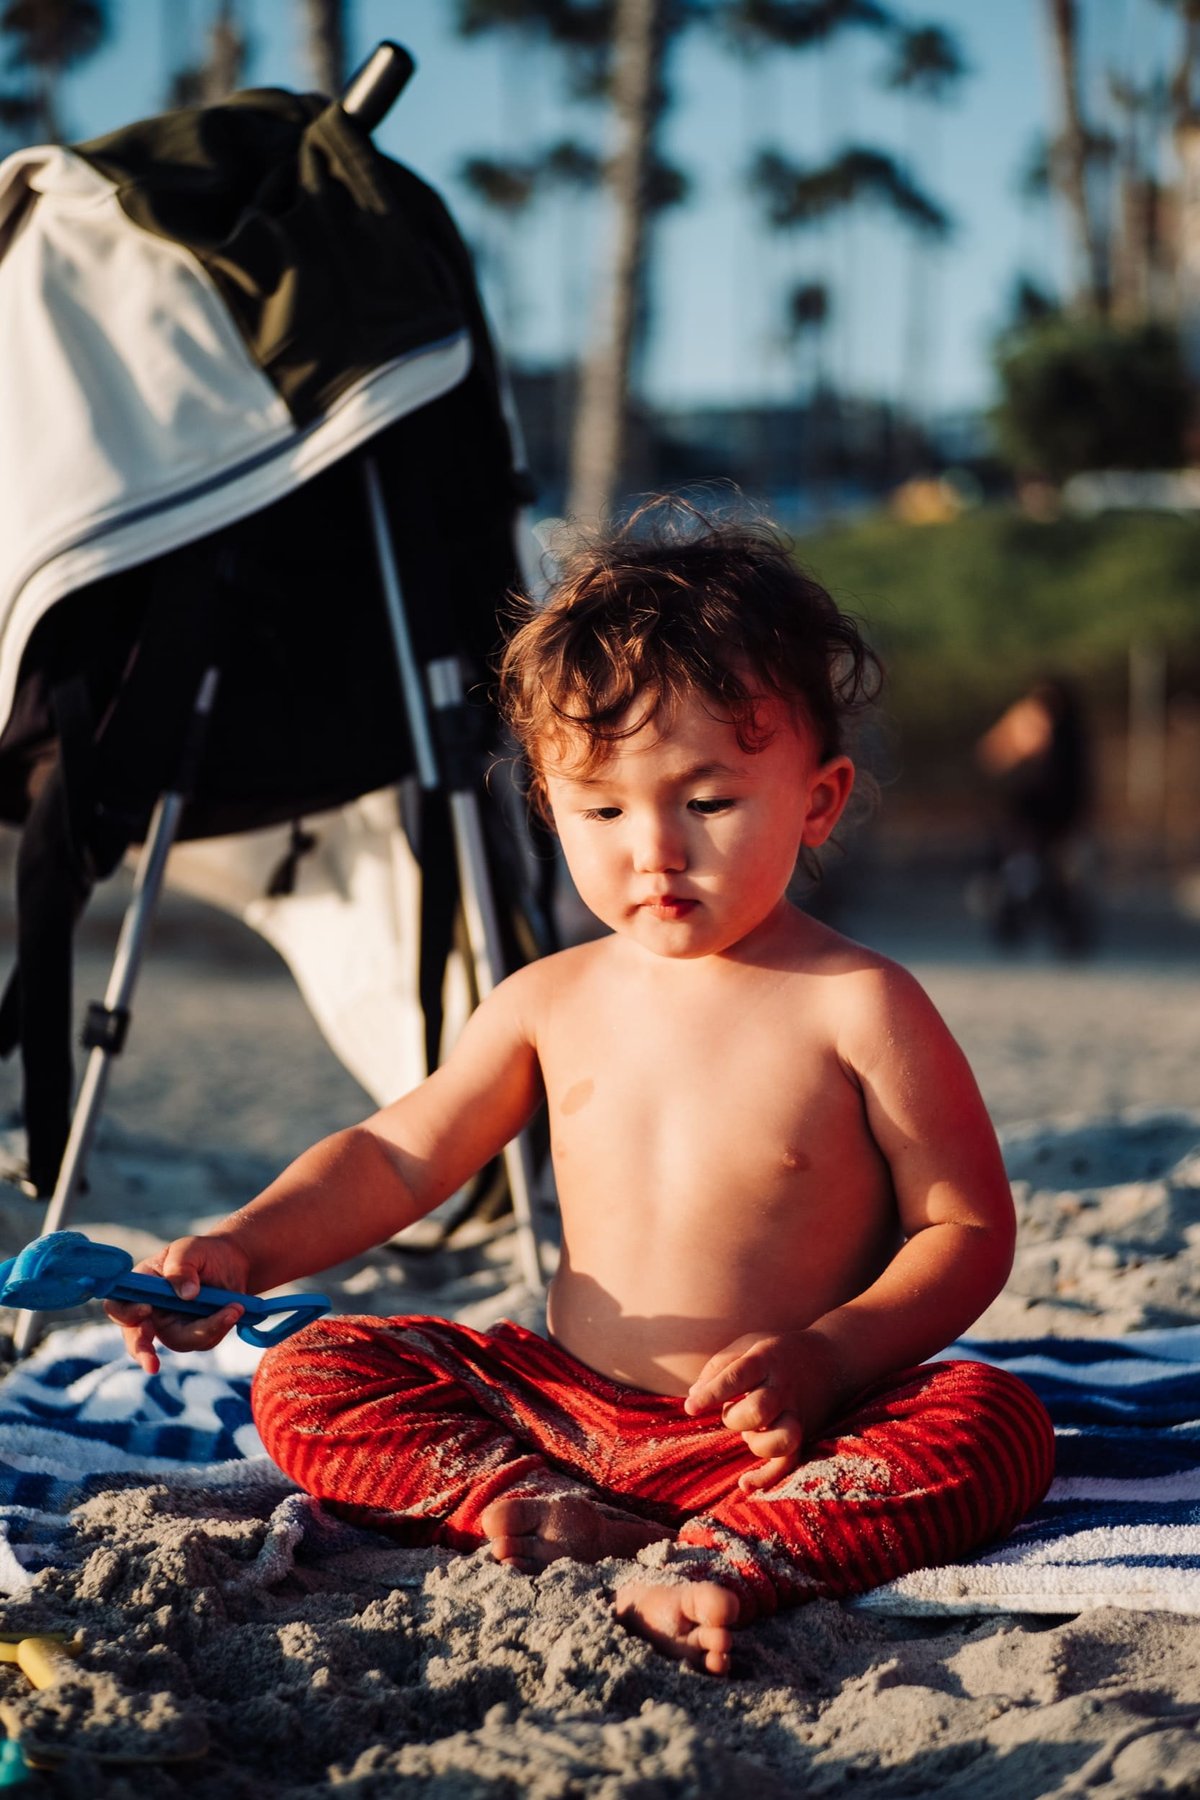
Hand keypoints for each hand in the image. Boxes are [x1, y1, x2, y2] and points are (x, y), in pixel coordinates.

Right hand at [103, 1235, 249, 1374]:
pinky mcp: (193, 1335)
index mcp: (140, 1286)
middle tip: (152, 1366)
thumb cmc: (202, 1253)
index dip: (126, 1313)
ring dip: (206, 1328)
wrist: (231, 1262)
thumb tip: (186, 1294)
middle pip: (137, 1339)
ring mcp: (171, 1325)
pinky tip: (235, 1309)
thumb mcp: (190, 1250)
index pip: (118, 1306)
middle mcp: (150, 1310)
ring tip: (234, 1307)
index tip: (146, 1310)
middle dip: (144, 1352)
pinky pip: (202, 1341)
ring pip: (179, 1342)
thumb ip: (181, 1267)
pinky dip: (220, 1326)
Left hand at [684, 1329, 839, 1492]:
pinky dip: (768, 1477)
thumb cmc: (778, 1353)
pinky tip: (744, 1483)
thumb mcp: (747, 1345)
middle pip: (759, 1410)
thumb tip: (693, 1395)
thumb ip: (718, 1366)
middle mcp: (783, 1388)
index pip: (737, 1376)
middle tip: (733, 1410)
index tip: (690, 1407)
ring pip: (781, 1440)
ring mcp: (797, 1413)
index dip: (712, 1393)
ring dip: (758, 1443)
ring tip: (750, 1433)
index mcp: (765, 1360)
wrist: (832, 1358)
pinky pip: (790, 1462)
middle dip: (736, 1417)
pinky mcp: (805, 1435)